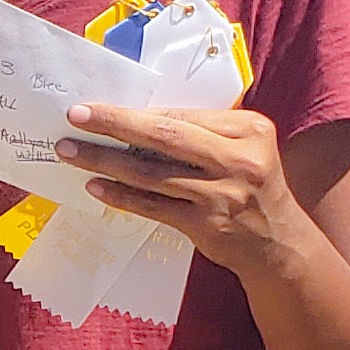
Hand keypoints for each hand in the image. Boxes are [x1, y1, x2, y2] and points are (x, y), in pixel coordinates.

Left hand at [54, 97, 303, 272]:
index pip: (183, 114)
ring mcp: (223, 194)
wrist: (278, 244)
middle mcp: (240, 159)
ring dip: (105, 161)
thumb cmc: (251, 187)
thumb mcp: (243, 149)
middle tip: (75, 116)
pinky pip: (153, 206)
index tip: (99, 105)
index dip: (138, 110)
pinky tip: (95, 185)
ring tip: (71, 152)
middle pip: (165, 135)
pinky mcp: (206, 226)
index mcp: (250, 129)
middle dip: (114, 124)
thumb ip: (204, 132)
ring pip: (152, 173)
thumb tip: (136, 118)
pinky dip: (121, 195)